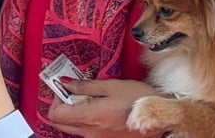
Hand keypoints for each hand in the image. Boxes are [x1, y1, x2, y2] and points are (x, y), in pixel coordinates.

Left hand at [48, 78, 162, 137]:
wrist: (160, 116)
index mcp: (89, 117)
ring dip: (74, 113)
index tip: (65, 88)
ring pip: (72, 128)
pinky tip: (101, 109)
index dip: (55, 99)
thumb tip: (67, 83)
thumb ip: (86, 85)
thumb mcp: (112, 85)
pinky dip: (86, 120)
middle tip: (74, 92)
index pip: (55, 114)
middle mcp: (89, 133)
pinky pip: (86, 132)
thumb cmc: (139, 99)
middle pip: (59, 123)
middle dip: (61, 106)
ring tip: (91, 99)